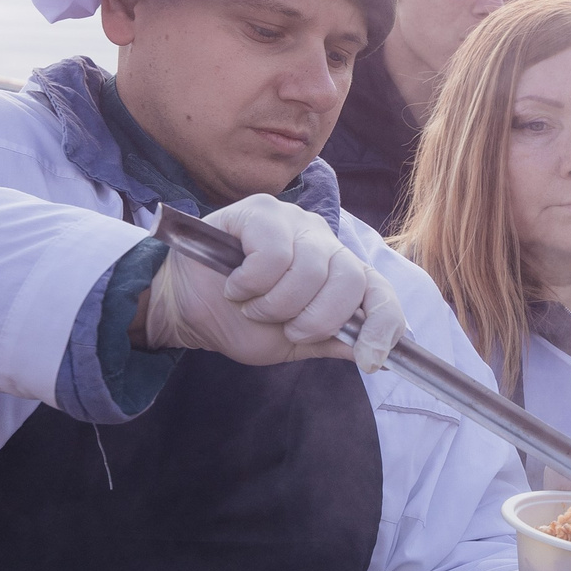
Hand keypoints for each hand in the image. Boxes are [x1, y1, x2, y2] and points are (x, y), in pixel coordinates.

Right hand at [138, 195, 407, 369]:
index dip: (384, 325)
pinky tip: (236, 285)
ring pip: (311, 269)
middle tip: (286, 328)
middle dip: (316, 319)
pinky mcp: (262, 211)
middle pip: (350, 279)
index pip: (380, 291)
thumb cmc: (239, 322)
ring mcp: (295, 223)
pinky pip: (275, 254)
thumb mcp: (292, 342)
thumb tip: (379, 355)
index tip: (371, 360)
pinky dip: (252, 282)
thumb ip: (333, 341)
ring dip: (275, 304)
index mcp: (338, 274)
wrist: (185, 309)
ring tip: (251, 306)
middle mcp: (325, 243)